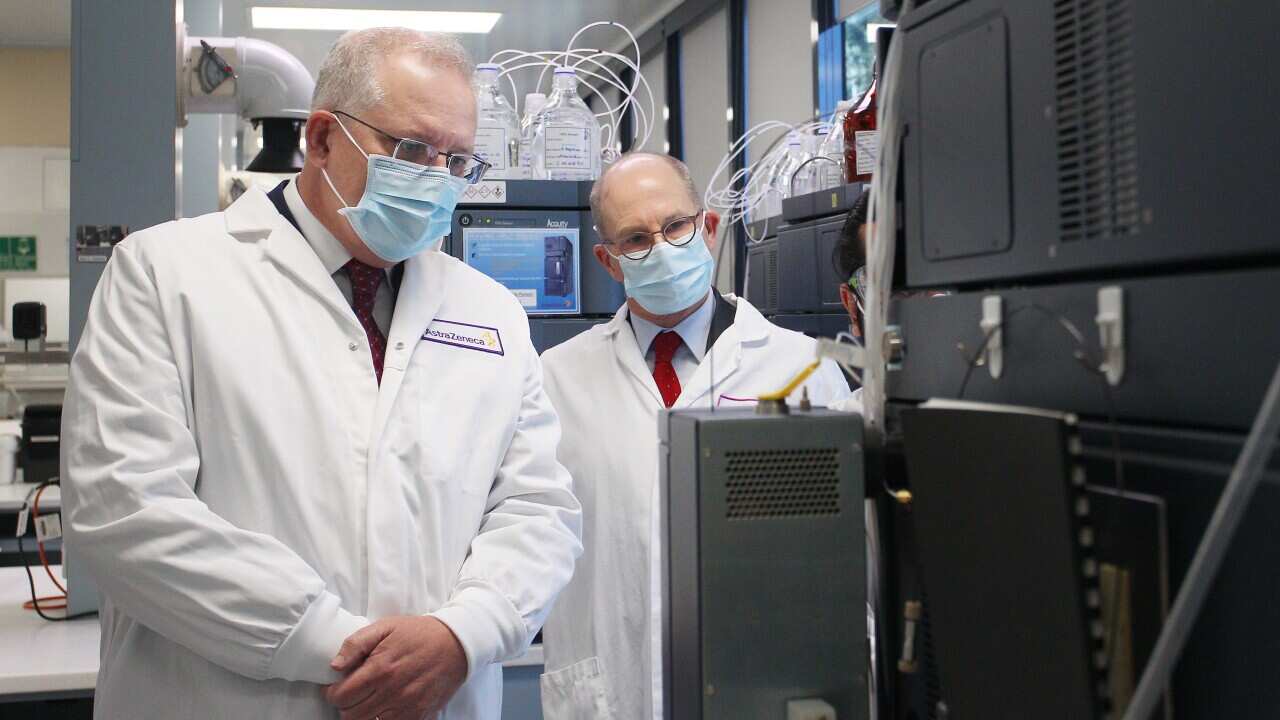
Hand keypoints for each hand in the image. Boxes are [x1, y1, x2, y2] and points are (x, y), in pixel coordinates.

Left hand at [325, 616, 467, 719]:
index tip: (335, 685)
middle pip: (350, 714)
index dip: (332, 692)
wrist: (456, 644)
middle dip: (345, 703)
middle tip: (351, 691)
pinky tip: (383, 705)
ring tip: (367, 698)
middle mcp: (391, 692)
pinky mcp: (418, 715)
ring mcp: (406, 707)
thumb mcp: (386, 626)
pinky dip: (380, 719)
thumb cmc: (419, 633)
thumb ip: (356, 643)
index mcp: (380, 669)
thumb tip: (334, 665)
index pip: (340, 695)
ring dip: (361, 713)